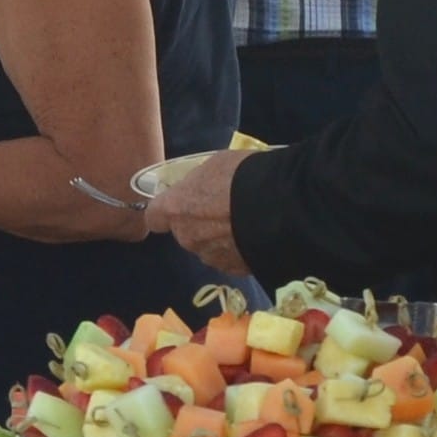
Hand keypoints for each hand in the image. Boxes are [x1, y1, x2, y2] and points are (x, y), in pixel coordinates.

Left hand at [156, 147, 249, 272]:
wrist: (281, 207)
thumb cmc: (243, 176)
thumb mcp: (214, 166)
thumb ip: (199, 184)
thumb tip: (199, 192)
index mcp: (176, 209)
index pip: (154, 217)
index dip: (166, 212)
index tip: (179, 204)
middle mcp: (188, 237)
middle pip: (185, 233)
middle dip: (199, 224)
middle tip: (223, 209)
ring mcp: (211, 257)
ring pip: (208, 248)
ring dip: (220, 239)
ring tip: (245, 223)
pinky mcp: (235, 270)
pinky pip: (231, 259)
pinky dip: (239, 250)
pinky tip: (256, 236)